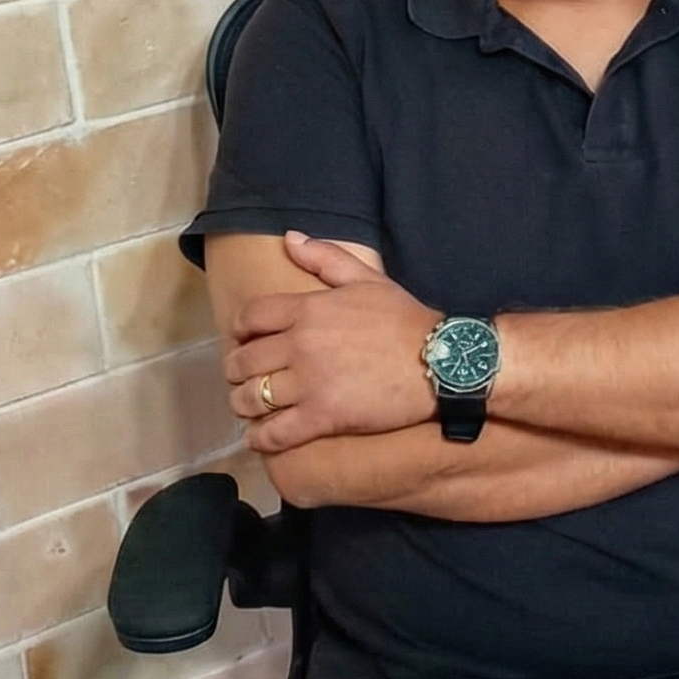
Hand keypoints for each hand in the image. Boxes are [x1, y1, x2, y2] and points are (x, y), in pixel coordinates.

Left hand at [225, 232, 436, 453]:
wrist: (441, 361)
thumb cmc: (406, 320)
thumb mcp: (368, 279)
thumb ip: (325, 257)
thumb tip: (289, 238)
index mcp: (307, 308)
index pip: (249, 317)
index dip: (240, 331)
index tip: (245, 342)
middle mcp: (300, 344)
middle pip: (243, 361)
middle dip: (237, 373)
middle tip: (246, 380)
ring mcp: (310, 382)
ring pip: (252, 398)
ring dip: (244, 405)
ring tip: (252, 409)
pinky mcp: (324, 416)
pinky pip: (275, 433)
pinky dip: (261, 439)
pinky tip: (262, 438)